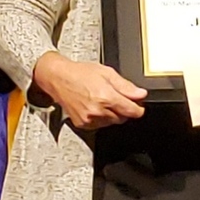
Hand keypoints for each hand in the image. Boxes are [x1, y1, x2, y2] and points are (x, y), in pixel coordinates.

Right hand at [32, 51, 146, 129]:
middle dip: (124, 110)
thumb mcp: (107, 73)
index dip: (138, 109)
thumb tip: (141, 94)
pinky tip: (96, 106)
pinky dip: (102, 118)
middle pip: (122, 118)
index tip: (139, 106)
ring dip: (113, 114)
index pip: (131, 111)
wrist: (59, 78)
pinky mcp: (82, 124)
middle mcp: (98, 110)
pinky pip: (100, 125)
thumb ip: (126, 86)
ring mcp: (89, 119)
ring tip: (104, 100)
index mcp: (106, 97)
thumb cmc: (81, 73)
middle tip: (118, 98)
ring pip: (112, 123)